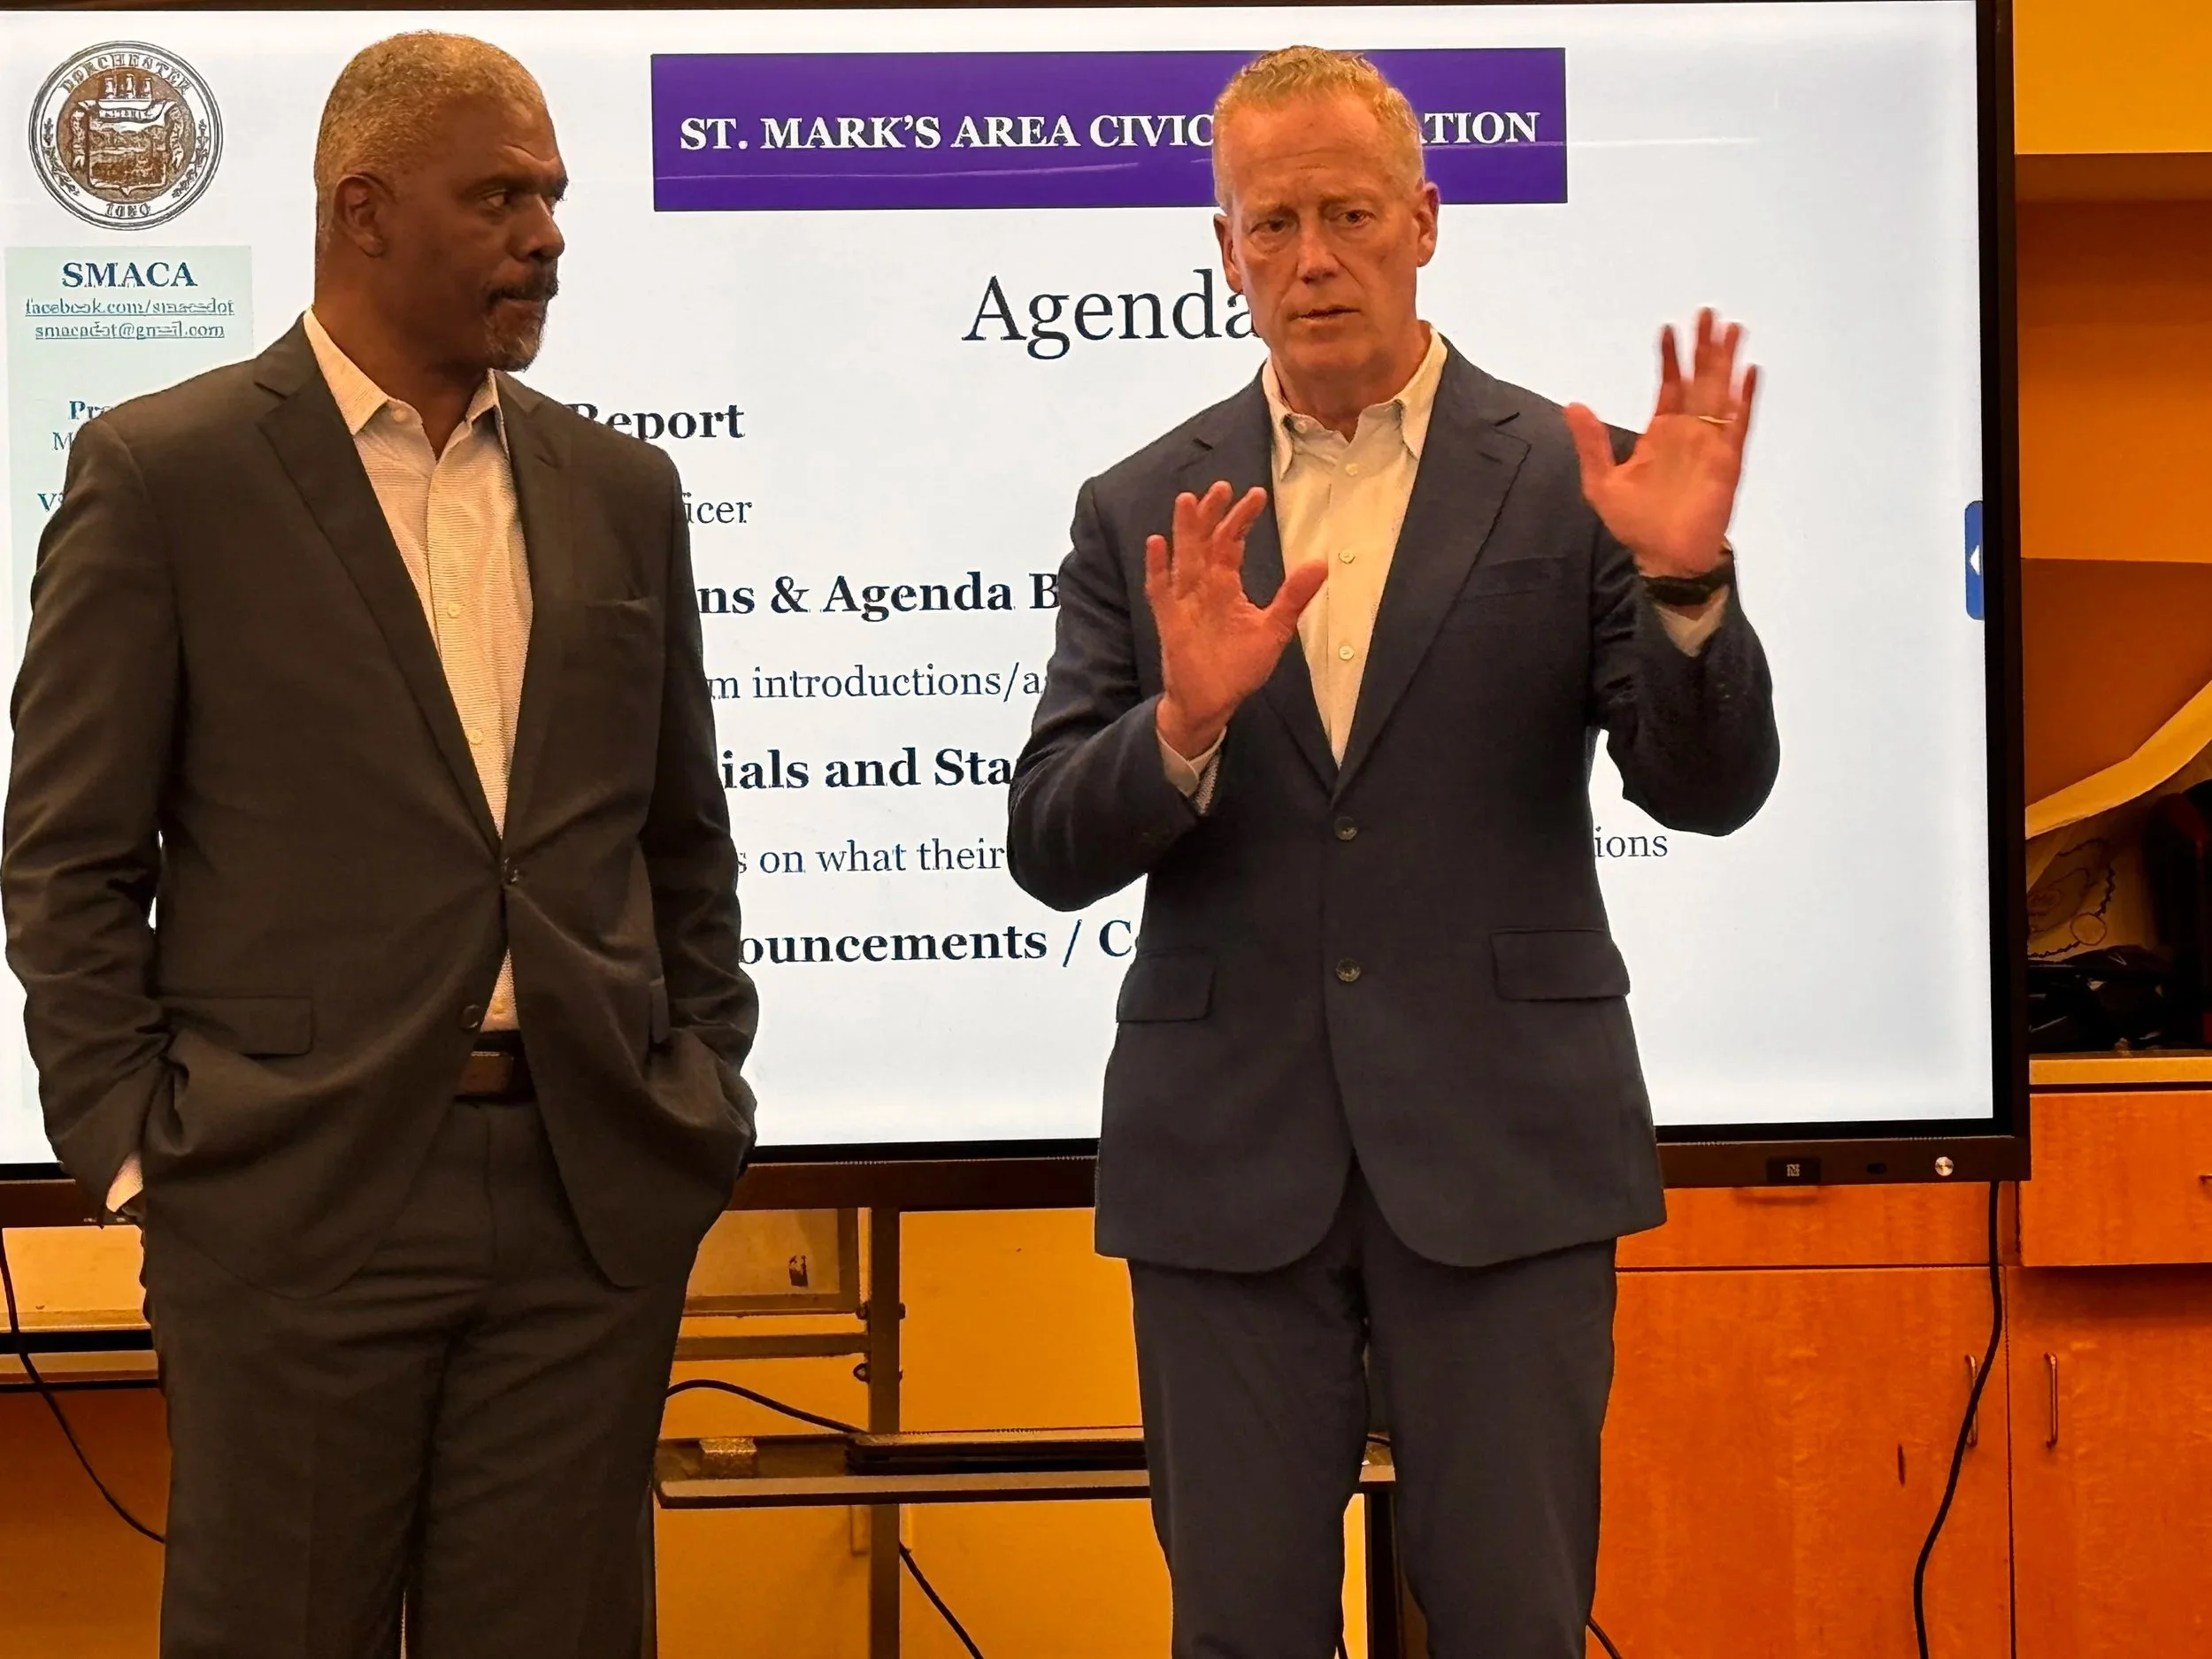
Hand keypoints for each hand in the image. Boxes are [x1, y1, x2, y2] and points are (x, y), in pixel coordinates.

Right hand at [1146, 481, 1326, 757]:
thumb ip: (1293, 597)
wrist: (1211, 701)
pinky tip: (1156, 543)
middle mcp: (1203, 586)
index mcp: (1227, 585)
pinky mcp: (1169, 620)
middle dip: (1212, 515)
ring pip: (1183, 557)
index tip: (1257, 494)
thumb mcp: (1274, 630)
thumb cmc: (1238, 666)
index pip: (1233, 543)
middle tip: (1221, 486)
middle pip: (1205, 542)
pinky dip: (1156, 568)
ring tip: (1188, 500)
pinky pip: (1160, 590)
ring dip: (1185, 530)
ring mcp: (1184, 601)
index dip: (1242, 519)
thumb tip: (1320, 563)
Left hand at [1564, 308, 1758, 578]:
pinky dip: (1745, 400)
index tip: (1667, 329)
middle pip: (1699, 380)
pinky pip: (1739, 426)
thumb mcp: (1602, 482)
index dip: (1669, 358)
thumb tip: (1574, 405)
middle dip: (1704, 347)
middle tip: (1708, 313)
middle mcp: (1688, 433)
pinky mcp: (1727, 462)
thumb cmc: (1636, 524)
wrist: (1664, 558)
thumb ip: (1591, 443)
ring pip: (1721, 394)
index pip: (1669, 386)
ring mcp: (1710, 445)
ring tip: (1732, 331)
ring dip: (1727, 363)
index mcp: (1661, 434)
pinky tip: (1748, 374)